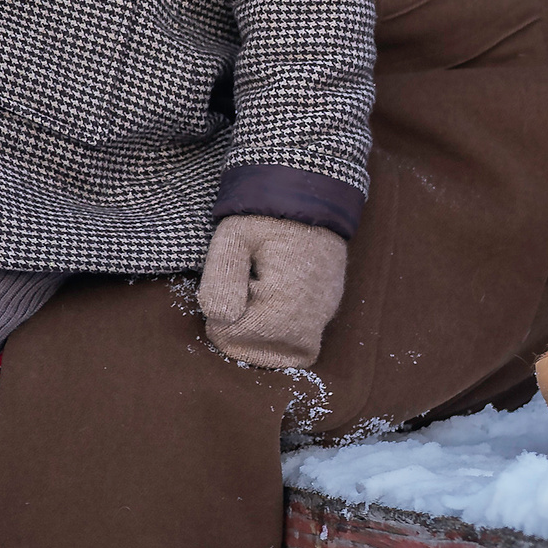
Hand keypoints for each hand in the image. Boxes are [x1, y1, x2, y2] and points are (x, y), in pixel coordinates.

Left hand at [197, 215, 347, 369]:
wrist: (311, 195)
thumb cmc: (266, 215)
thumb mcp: (233, 236)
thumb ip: (221, 276)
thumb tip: (220, 318)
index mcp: (285, 303)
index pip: (233, 338)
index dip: (218, 315)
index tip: (229, 282)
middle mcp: (310, 319)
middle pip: (256, 353)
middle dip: (240, 327)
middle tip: (244, 286)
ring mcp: (323, 316)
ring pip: (280, 352)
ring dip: (259, 331)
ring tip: (259, 291)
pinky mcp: (329, 310)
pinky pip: (299, 339)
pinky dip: (280, 329)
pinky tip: (274, 296)